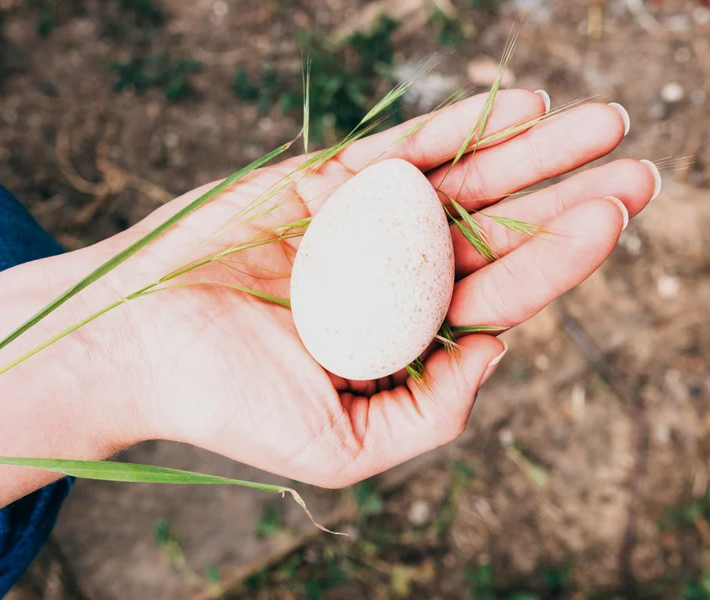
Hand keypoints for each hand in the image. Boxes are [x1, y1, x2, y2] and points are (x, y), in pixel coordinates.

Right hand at [91, 90, 656, 487]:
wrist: (134, 340)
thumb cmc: (225, 400)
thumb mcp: (342, 446)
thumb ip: (430, 412)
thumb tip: (500, 351)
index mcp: (400, 339)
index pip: (497, 296)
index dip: (559, 257)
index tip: (613, 215)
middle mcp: (390, 279)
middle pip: (493, 234)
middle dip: (567, 199)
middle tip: (641, 168)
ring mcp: (360, 228)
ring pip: (459, 183)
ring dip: (532, 152)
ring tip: (604, 119)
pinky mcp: (323, 185)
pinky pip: (400, 151)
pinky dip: (456, 127)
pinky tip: (519, 105)